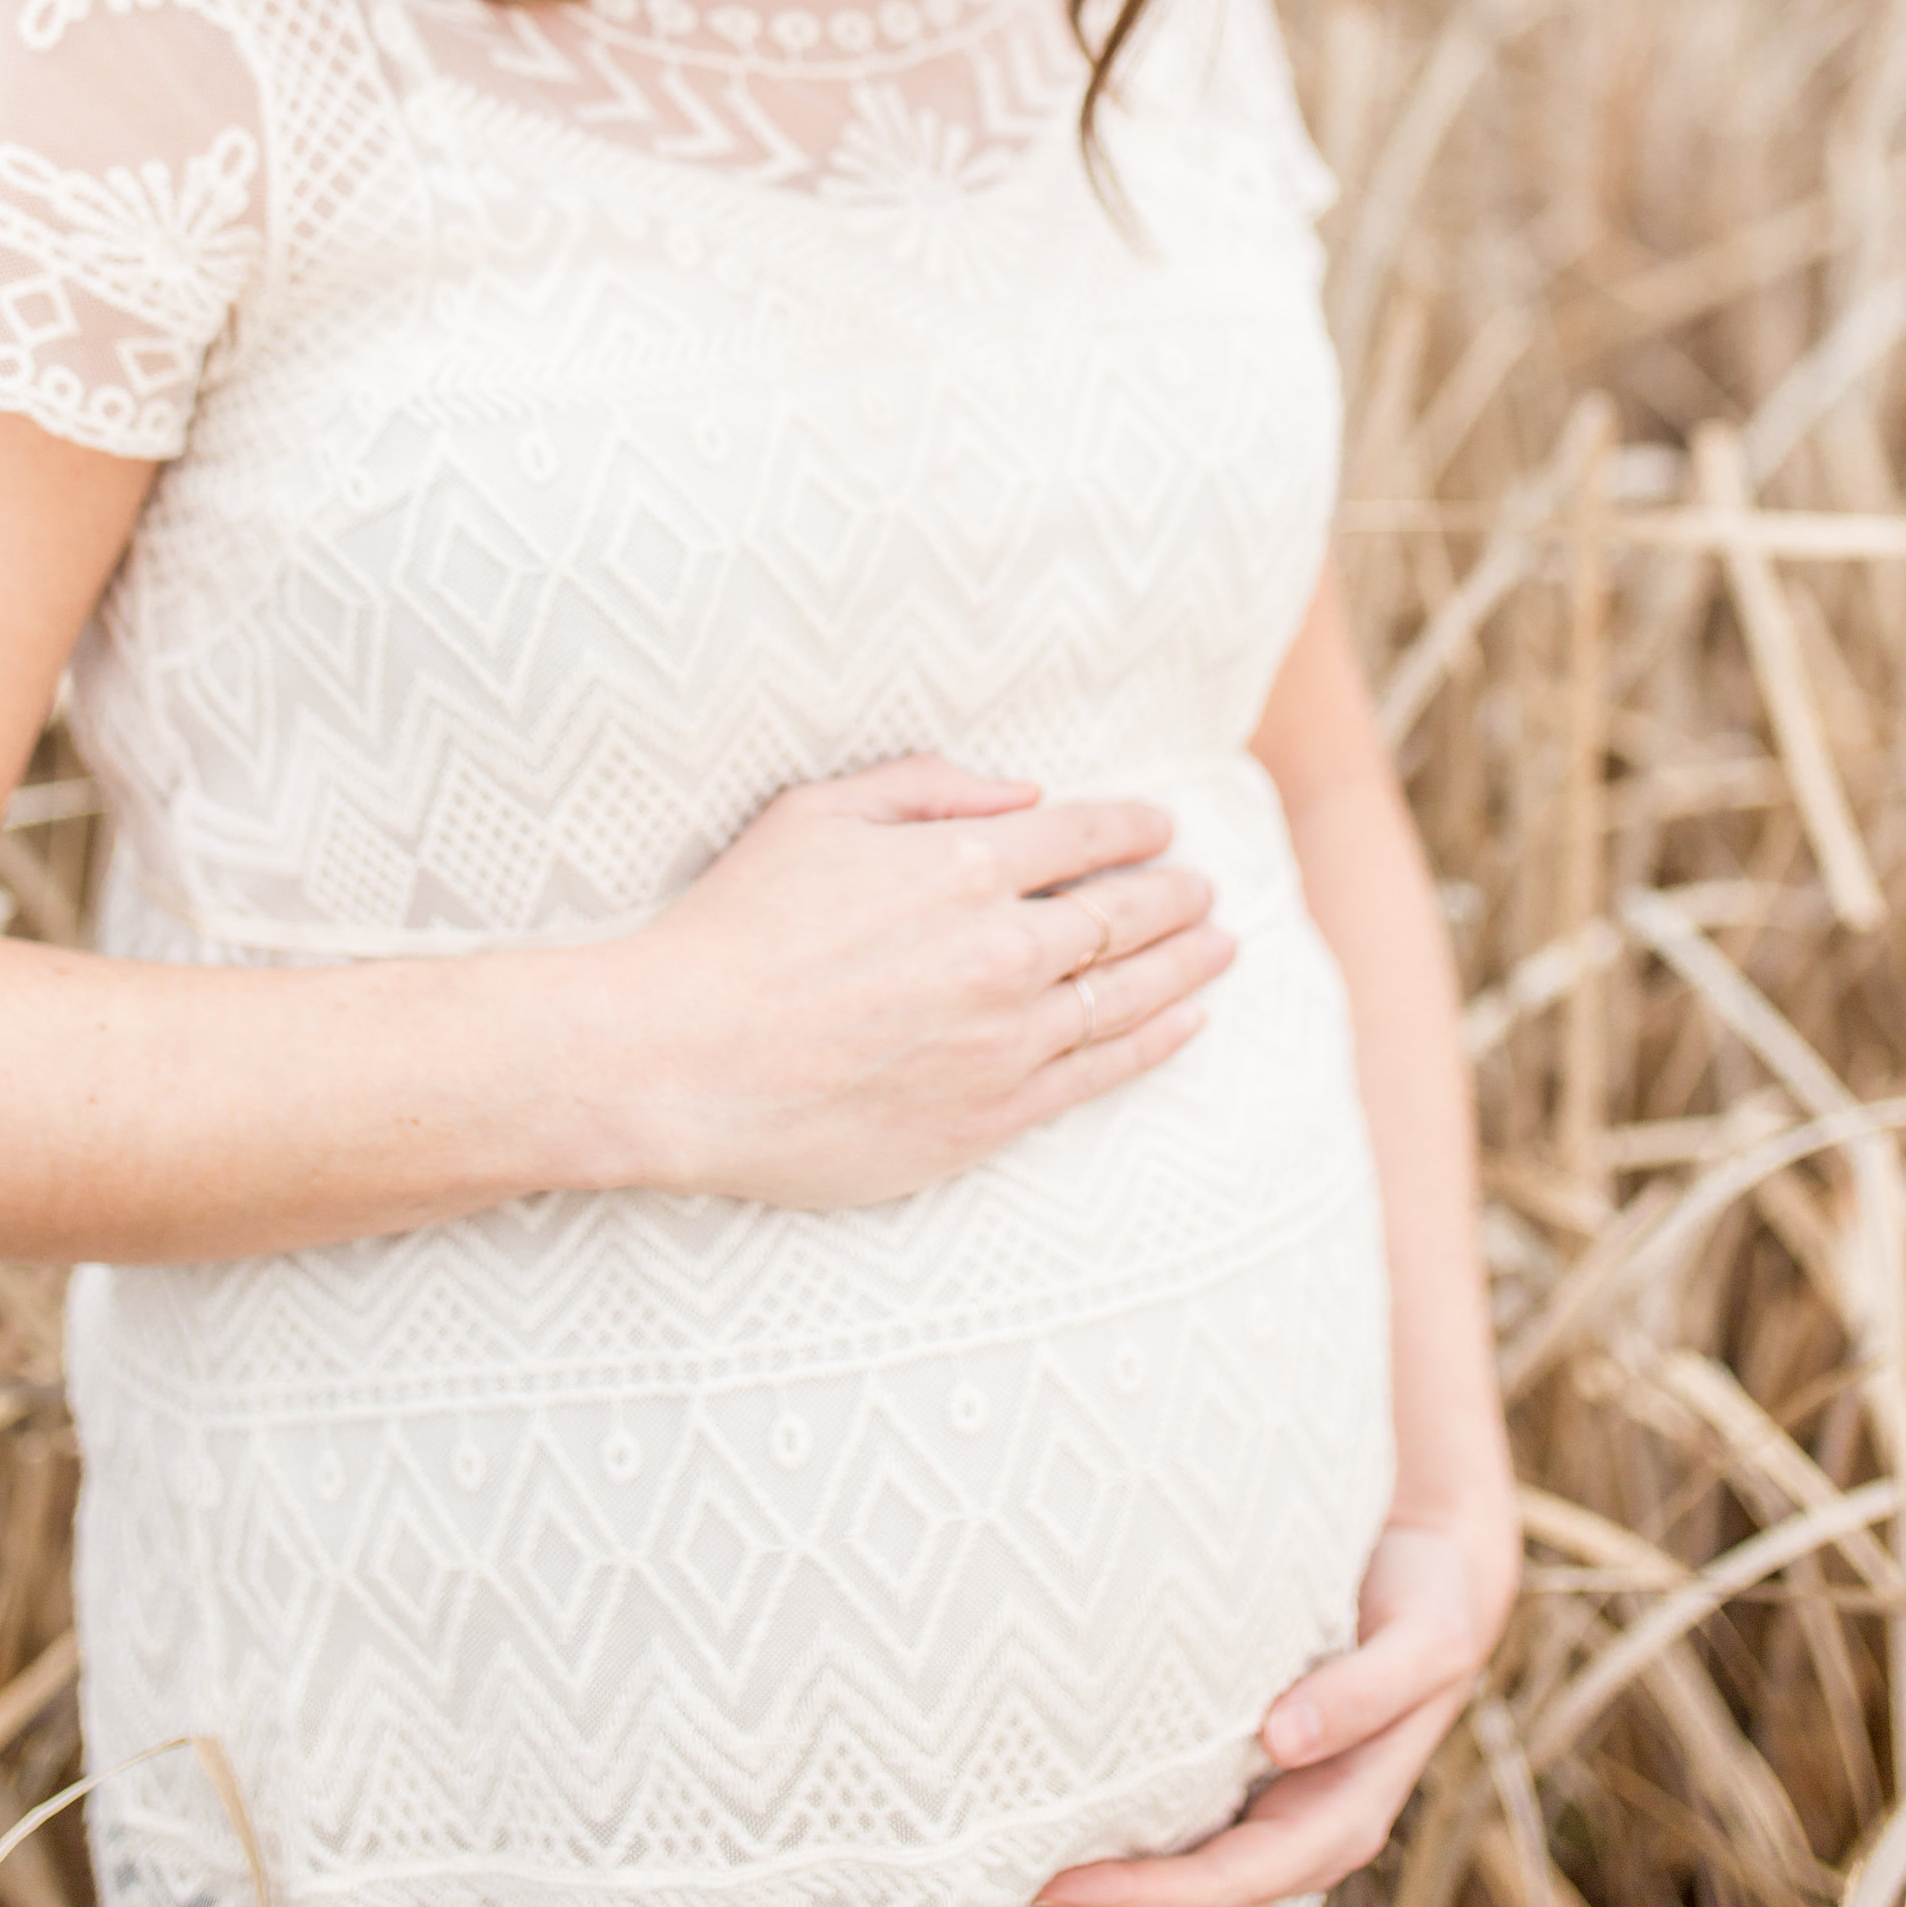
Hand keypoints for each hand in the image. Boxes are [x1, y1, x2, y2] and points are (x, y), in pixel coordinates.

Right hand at [611, 757, 1231, 1211]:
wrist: (683, 1061)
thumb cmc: (734, 929)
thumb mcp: (815, 814)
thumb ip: (925, 790)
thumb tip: (1021, 793)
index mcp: (961, 867)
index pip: (1081, 836)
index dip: (1132, 827)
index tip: (1160, 827)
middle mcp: (1001, 951)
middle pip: (1122, 914)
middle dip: (1174, 894)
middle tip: (1202, 887)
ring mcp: (1004, 1040)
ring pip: (1126, 993)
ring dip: (1184, 963)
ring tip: (1222, 945)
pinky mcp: (990, 1116)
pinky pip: (1099, 1073)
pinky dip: (1155, 1041)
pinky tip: (1187, 1021)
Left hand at [977, 1503, 1518, 1906]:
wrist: (1432, 1579)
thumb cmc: (1421, 1602)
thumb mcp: (1418, 1640)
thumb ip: (1362, 1692)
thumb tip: (1281, 1737)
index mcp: (1339, 1819)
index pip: (1227, 1881)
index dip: (1144, 1896)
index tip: (1057, 1889)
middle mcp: (1298, 1841)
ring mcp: (1265, 1830)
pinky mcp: (1238, 1802)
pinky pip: (1168, 1868)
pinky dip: (1104, 1898)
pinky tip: (1042, 1905)